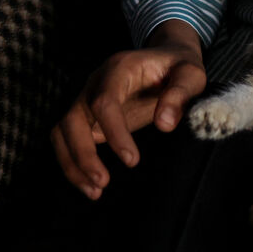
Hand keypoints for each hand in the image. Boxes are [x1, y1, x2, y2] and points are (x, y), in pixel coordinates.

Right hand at [51, 20, 205, 198]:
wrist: (164, 58)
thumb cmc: (178, 67)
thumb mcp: (190, 73)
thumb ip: (180, 93)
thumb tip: (165, 124)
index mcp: (119, 69)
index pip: (105, 101)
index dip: (114, 131)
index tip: (132, 160)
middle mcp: (94, 83)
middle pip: (72, 119)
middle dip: (83, 153)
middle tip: (103, 182)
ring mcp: (86, 99)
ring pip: (62, 132)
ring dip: (73, 163)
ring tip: (95, 192)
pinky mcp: (86, 116)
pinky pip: (68, 140)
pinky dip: (74, 163)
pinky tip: (91, 186)